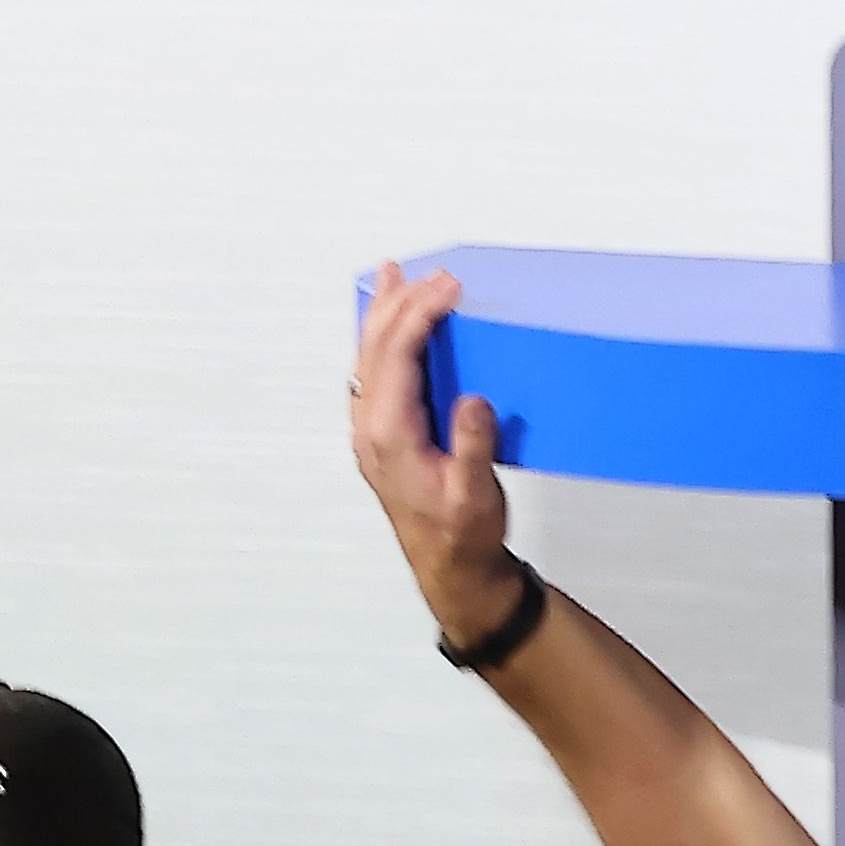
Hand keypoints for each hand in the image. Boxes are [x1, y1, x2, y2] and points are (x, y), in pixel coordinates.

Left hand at [350, 259, 522, 645]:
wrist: (452, 573)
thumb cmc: (463, 537)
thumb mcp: (475, 495)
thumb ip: (472, 447)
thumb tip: (472, 400)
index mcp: (390, 436)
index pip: (397, 356)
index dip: (419, 314)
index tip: (447, 287)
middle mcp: (371, 428)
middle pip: (376, 347)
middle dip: (401, 303)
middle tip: (431, 273)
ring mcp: (371, 431)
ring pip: (369, 357)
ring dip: (382, 314)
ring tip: (393, 276)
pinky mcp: (382, 435)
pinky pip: (374, 373)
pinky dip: (382, 339)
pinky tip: (391, 327)